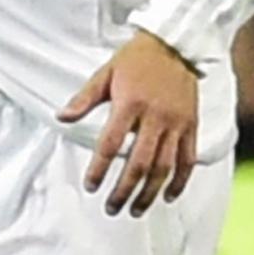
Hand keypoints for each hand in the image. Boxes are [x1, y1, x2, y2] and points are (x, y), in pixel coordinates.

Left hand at [58, 29, 200, 215]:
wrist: (175, 44)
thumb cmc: (136, 59)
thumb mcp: (105, 74)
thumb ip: (84, 99)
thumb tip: (62, 117)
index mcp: (130, 104)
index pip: (110, 144)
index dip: (99, 169)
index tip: (91, 186)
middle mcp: (155, 117)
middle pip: (139, 163)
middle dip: (124, 190)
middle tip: (112, 208)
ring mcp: (176, 123)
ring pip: (164, 167)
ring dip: (149, 192)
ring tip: (135, 209)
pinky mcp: (191, 126)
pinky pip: (188, 160)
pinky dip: (179, 181)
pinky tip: (167, 196)